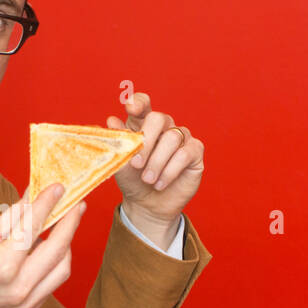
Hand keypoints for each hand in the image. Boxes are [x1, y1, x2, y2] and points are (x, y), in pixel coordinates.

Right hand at [0, 184, 86, 307]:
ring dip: (65, 245)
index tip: (57, 188)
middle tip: (76, 205)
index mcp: (2, 266)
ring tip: (62, 228)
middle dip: (70, 224)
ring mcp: (26, 303)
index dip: (47, 204)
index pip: (32, 227)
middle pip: (58, 250)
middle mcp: (19, 287)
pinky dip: (54, 264)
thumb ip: (11, 218)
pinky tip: (47, 251)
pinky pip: (52, 283)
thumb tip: (32, 195)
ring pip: (62, 269)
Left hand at [107, 91, 203, 245]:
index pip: (143, 104)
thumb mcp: (121, 163)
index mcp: (142, 124)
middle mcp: (164, 126)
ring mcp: (181, 137)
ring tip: (147, 180)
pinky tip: (159, 184)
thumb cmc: (133, 180)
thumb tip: (111, 121)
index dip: (138, 102)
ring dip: (157, 162)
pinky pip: (185, 154)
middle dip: (146, 141)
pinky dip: (170, 171)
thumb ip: (119, 143)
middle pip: (158, 118)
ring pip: (172, 138)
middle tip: (136, 164)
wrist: (147, 205)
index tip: (130, 107)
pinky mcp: (195, 152)